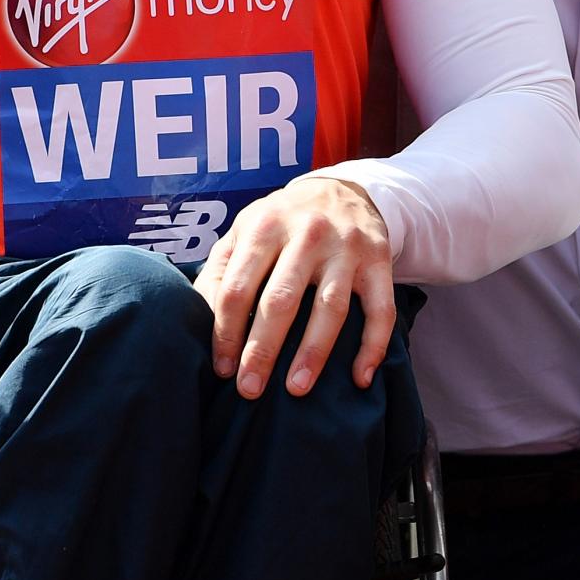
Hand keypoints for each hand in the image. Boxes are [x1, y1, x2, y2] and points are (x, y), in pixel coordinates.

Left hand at [195, 176, 396, 399]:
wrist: (342, 190)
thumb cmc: (281, 222)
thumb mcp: (244, 231)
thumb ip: (220, 271)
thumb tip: (199, 320)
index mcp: (264, 227)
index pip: (238, 287)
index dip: (226, 332)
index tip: (223, 369)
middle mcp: (307, 234)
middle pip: (281, 299)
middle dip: (263, 349)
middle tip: (250, 389)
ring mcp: (346, 248)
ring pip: (330, 307)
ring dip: (313, 352)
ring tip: (296, 389)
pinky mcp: (379, 262)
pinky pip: (381, 309)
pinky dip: (373, 346)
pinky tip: (360, 378)